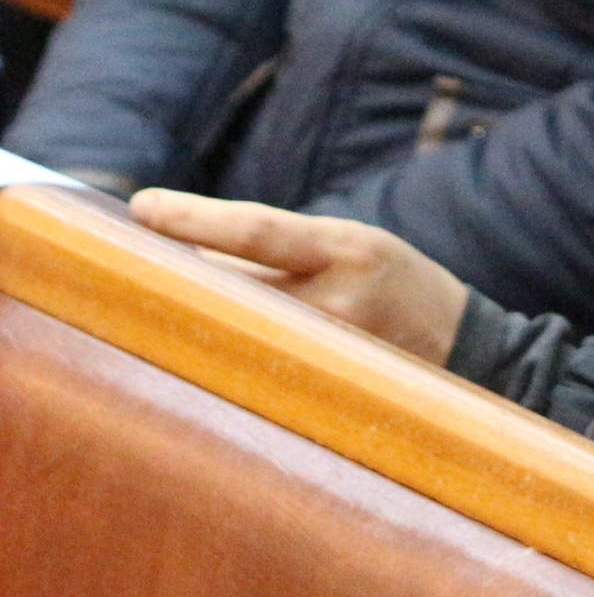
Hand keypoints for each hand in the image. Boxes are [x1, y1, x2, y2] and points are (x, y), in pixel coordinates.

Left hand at [128, 190, 468, 366]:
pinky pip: (249, 363)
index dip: (193, 218)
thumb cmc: (395, 285)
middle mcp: (337, 300)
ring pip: (231, 325)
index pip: (256, 229)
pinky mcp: (321, 390)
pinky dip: (222, 348)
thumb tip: (187, 249)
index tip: (140, 206)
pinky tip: (204, 347)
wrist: (468, 348)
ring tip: (162, 304)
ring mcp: (328, 350)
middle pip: (228, 283)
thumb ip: (282, 249)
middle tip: (124, 261)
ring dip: (195, 312)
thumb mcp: (352, 247)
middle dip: (176, 272)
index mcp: (348, 248)